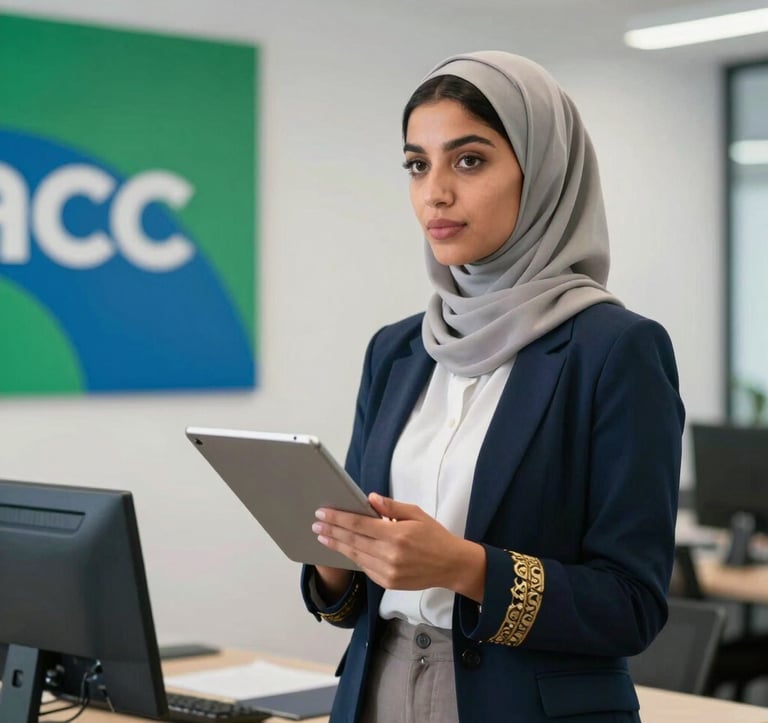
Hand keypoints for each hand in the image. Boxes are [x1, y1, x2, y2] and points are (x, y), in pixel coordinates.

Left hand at [312, 493, 485, 601]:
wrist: (451, 566)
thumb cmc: (434, 536)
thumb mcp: (416, 514)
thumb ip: (391, 507)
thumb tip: (369, 498)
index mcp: (396, 534)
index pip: (359, 524)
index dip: (338, 518)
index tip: (322, 513)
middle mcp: (390, 555)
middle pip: (352, 540)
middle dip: (332, 531)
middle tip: (316, 524)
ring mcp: (388, 572)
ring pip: (355, 556)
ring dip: (337, 545)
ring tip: (323, 537)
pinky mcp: (388, 583)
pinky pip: (365, 567)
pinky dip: (352, 557)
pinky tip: (344, 549)